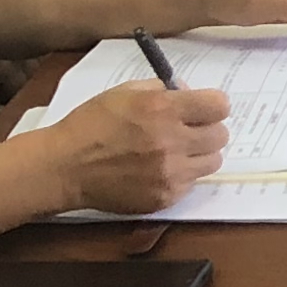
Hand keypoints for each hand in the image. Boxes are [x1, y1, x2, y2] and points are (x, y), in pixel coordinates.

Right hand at [49, 77, 227, 216]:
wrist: (65, 167)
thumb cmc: (91, 124)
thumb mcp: (124, 92)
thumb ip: (161, 89)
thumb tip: (188, 93)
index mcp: (162, 109)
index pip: (220, 105)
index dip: (213, 105)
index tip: (203, 108)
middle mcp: (171, 141)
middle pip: (221, 135)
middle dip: (207, 129)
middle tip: (189, 130)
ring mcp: (170, 173)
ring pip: (213, 161)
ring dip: (199, 154)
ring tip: (176, 151)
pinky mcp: (165, 197)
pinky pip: (192, 183)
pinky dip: (182, 175)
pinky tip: (160, 169)